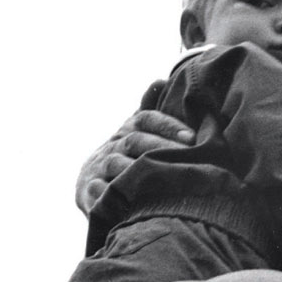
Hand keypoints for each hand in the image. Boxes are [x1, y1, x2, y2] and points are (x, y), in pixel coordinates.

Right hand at [76, 109, 193, 213]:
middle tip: (190, 155)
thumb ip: (150, 113)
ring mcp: (99, 168)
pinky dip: (116, 194)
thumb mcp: (136, 133)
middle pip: (135, 141)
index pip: (145, 119)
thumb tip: (160, 80)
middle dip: (163, 146)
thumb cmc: (126, 158)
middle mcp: (112, 147)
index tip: (192, 137)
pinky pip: (101, 191)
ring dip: (143, 171)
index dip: (168, 125)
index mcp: (127, 131)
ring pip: (119, 165)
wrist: (90, 184)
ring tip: (171, 178)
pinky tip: (140, 201)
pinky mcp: (89, 191)